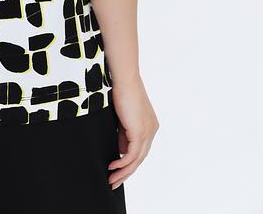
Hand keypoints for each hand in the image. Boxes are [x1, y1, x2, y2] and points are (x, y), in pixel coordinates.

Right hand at [108, 75, 158, 189]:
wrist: (125, 79)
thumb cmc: (122, 90)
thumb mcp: (124, 116)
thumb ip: (124, 132)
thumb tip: (120, 149)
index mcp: (150, 126)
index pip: (141, 150)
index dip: (129, 162)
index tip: (118, 170)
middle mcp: (151, 131)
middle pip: (140, 159)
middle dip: (126, 173)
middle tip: (114, 182)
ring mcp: (146, 132)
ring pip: (136, 160)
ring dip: (123, 172)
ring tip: (111, 180)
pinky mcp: (139, 132)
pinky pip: (131, 155)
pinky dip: (122, 163)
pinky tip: (112, 167)